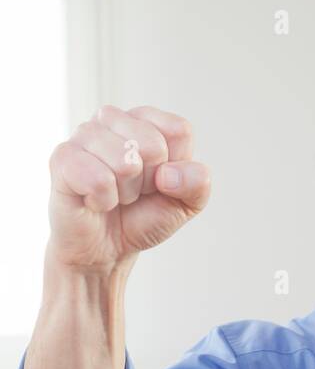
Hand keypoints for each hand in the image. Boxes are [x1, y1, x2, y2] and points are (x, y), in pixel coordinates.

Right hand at [47, 105, 210, 272]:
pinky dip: (103, 201)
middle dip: (148, 182)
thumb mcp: (185, 204)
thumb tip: (170, 174)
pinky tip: (94, 201)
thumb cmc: (142, 217)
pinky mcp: (62, 157)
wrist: (106, 249)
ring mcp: (85, 134)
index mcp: (146, 121)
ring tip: (114, 196)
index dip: (174, 168)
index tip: (158, 182)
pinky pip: (98, 179)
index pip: (178, 131)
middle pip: (153, 145)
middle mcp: (113, 118)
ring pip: (125, 162)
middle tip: (133, 192)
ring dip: (125, 193)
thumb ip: (198, 184)